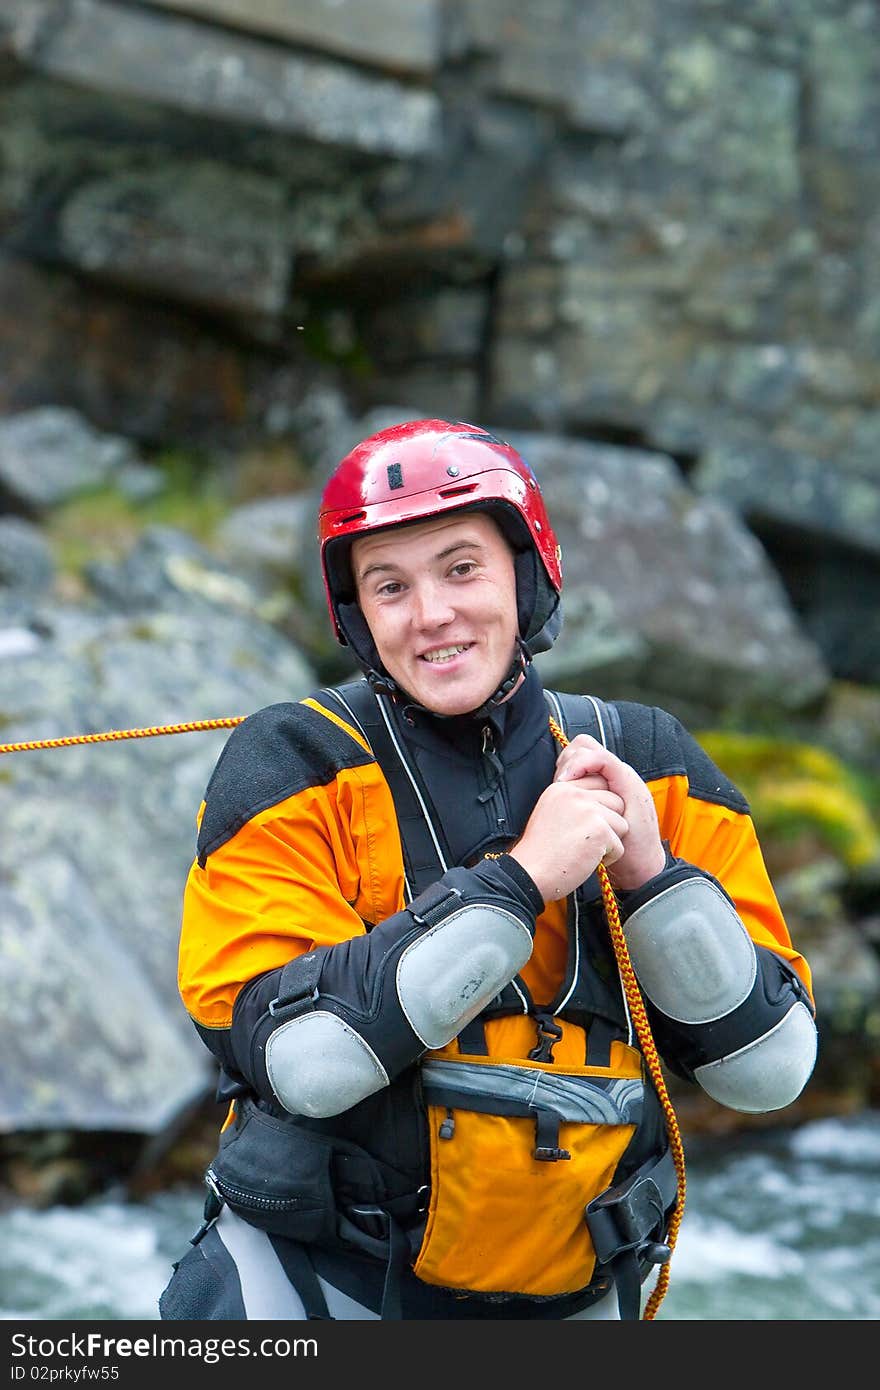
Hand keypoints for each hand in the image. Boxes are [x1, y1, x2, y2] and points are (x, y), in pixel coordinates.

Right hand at [508, 778, 629, 903]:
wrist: (530, 874)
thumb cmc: (540, 852)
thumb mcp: (550, 812)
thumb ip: (572, 801)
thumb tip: (600, 799)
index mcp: (561, 787)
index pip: (599, 782)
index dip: (601, 806)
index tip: (590, 824)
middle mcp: (575, 794)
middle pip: (616, 802)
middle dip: (609, 824)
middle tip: (587, 840)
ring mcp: (588, 810)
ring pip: (621, 824)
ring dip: (609, 842)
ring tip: (585, 850)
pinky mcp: (600, 830)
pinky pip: (619, 846)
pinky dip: (608, 859)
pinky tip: (586, 861)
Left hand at [552, 734, 666, 890]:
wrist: (638, 868)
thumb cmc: (610, 849)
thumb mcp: (586, 826)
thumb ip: (576, 809)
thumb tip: (552, 801)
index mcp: (604, 783)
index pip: (579, 753)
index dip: (564, 761)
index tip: (556, 780)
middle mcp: (614, 774)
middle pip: (583, 744)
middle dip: (566, 757)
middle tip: (560, 780)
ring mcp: (622, 776)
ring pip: (589, 747)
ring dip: (571, 760)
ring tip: (563, 781)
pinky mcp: (627, 782)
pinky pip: (601, 759)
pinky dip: (582, 764)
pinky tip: (570, 780)